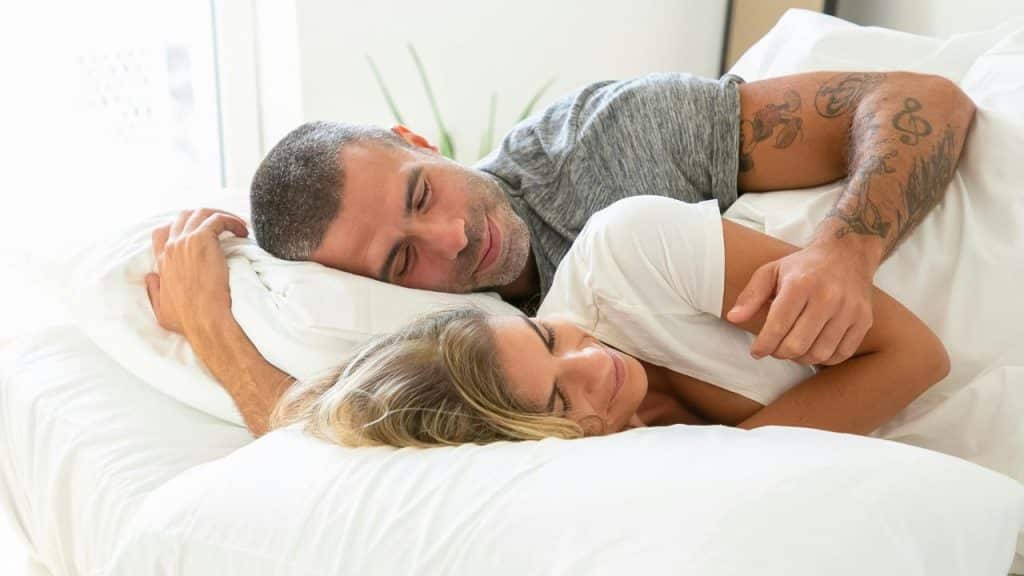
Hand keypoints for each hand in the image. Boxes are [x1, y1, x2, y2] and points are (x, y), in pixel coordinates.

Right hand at [145, 209, 248, 334]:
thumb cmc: (187, 319)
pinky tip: (242, 231)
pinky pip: (219, 219)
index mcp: (163, 261)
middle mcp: (172, 247)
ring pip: (201, 213)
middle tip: (223, 225)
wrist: (204, 319)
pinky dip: (232, 221)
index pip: (161, 232)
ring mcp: (186, 241)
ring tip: (237, 225)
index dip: (179, 227)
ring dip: (221, 215)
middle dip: (203, 216)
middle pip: (183, 216)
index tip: (198, 231)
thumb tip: (149, 277)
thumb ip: (153, 290)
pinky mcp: (203, 239)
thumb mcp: (160, 307)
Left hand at [726, 242, 873, 365]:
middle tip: (774, 348)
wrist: (847, 253)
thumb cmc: (804, 266)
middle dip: (779, 353)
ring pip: (819, 354)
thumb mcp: (772, 271)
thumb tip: (733, 318)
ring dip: (800, 358)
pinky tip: (814, 348)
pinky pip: (841, 354)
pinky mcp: (863, 320)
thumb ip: (751, 295)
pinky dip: (824, 358)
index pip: (777, 326)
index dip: (763, 345)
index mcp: (801, 284)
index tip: (756, 351)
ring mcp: (849, 310)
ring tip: (793, 347)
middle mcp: (828, 297)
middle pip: (797, 345)